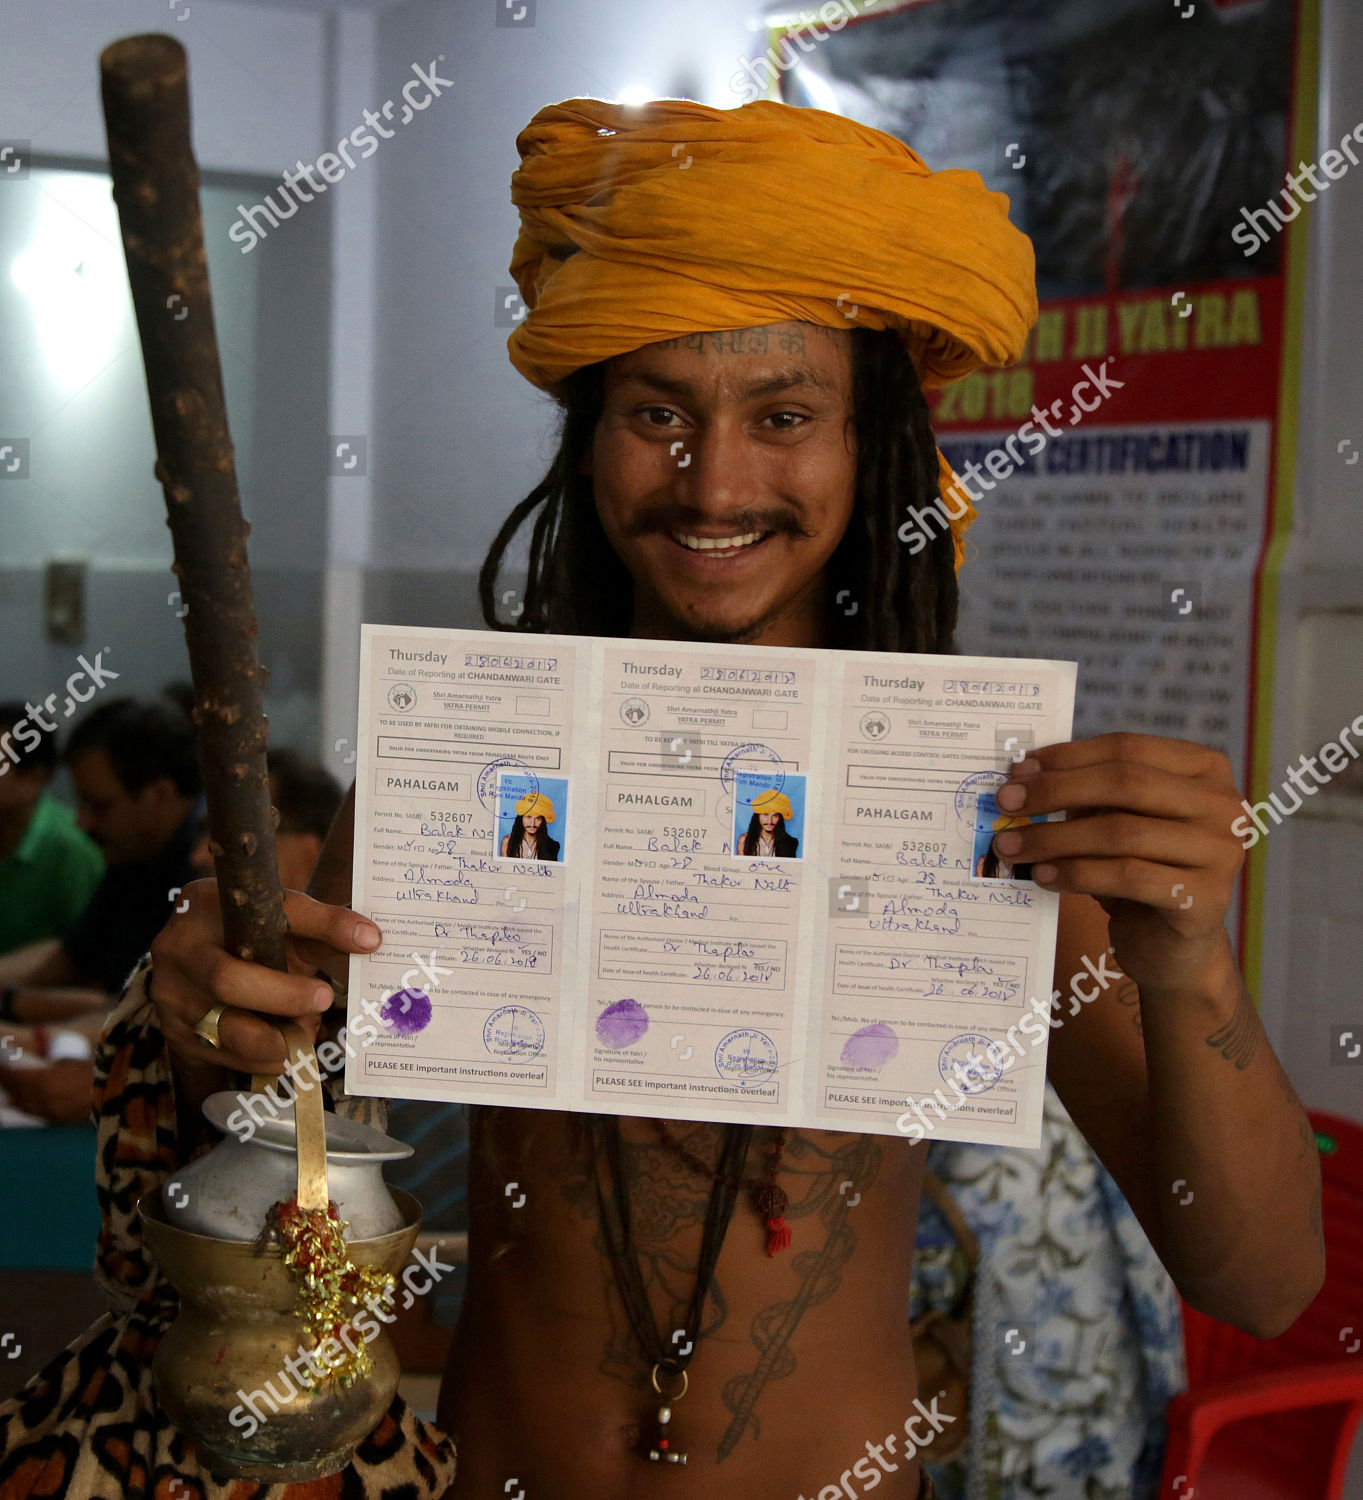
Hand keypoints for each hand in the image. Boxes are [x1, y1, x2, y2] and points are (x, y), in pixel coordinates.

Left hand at [0, 1058, 94, 1123]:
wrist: (117, 1092)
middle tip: (4, 1077)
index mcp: (44, 1080)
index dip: (3, 1071)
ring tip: (9, 1091)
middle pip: (14, 1093)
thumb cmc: (96, 1072)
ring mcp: (49, 1112)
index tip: (0, 1065)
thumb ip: (49, 1066)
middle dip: (7, 1085)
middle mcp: (42, 1099)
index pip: (13, 1077)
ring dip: (15, 1098)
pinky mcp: (57, 1121)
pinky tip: (25, 1103)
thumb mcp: (70, 1062)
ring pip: (22, 1107)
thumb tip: (34, 1067)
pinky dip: (28, 1107)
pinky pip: (35, 1114)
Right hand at [148, 878, 382, 1077]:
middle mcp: (177, 949)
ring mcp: (171, 996)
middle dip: (283, 997)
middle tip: (323, 1000)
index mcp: (205, 904)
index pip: (269, 912)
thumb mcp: (282, 922)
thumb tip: (370, 939)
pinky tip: (285, 1047)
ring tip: (306, 1031)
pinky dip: (263, 1057)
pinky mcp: (176, 1034)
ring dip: (276, 1037)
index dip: (320, 926)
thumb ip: (324, 928)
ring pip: (224, 1027)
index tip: (365, 941)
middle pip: (228, 980)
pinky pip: (224, 1055)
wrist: (200, 963)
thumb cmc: (248, 937)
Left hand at [992, 732, 1245, 990]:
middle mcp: (1223, 805)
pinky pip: (1126, 876)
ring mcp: (1221, 852)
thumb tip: (1022, 778)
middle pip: (1125, 783)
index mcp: (1205, 769)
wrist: (1175, 947)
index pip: (1127, 748)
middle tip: (1005, 803)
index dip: (1067, 757)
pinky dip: (1076, 873)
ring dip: (1055, 838)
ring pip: (1122, 832)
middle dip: (1055, 791)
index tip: (1017, 771)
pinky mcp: (1205, 898)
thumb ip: (1086, 794)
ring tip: (1012, 846)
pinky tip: (1042, 876)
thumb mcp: (1116, 821)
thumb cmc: (1140, 870)